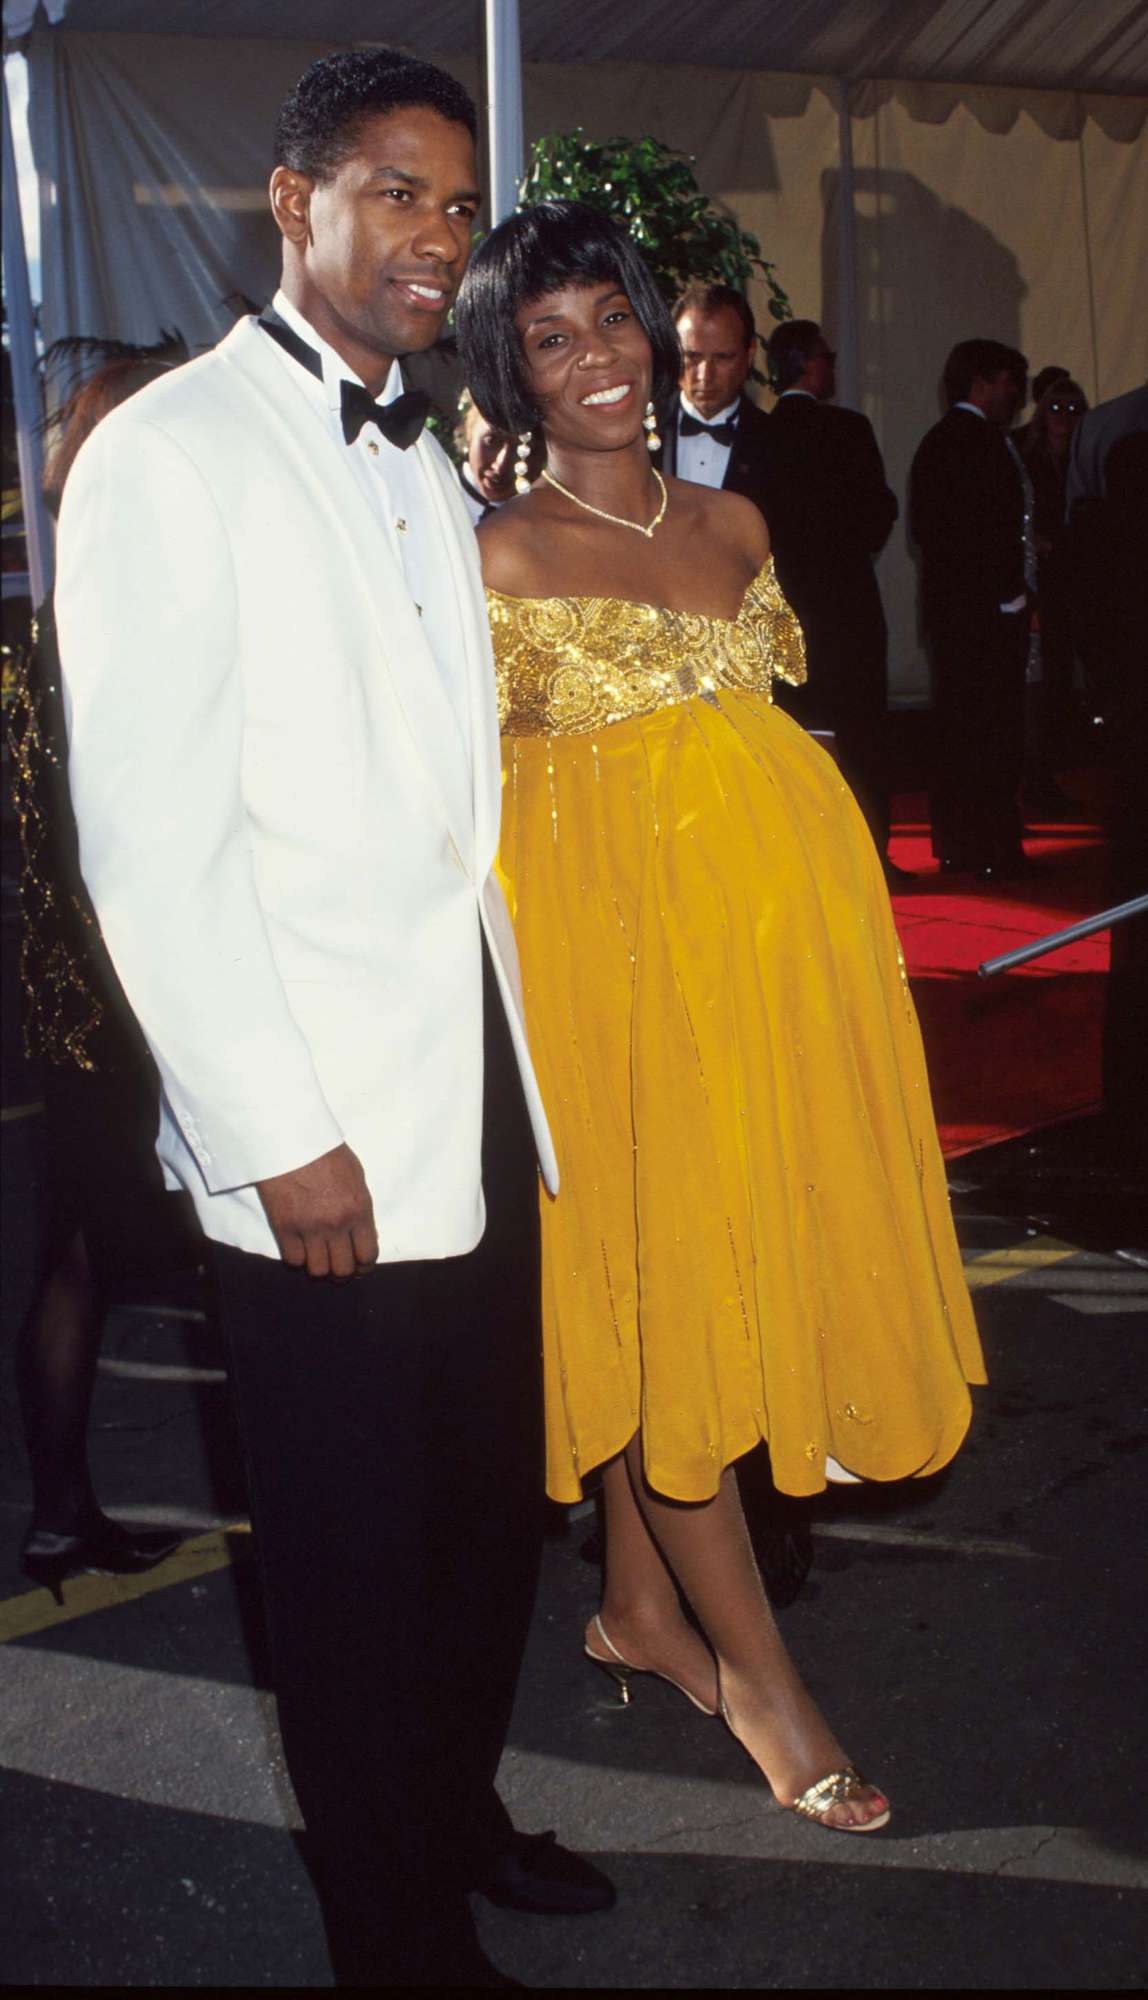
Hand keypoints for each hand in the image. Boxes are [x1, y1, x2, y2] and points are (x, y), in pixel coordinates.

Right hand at [256, 1143, 377, 1278]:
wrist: (289, 1139)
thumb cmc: (325, 1152)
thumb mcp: (356, 1176)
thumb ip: (360, 1208)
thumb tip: (361, 1234)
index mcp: (359, 1209)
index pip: (368, 1254)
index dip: (365, 1266)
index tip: (360, 1267)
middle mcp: (336, 1224)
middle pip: (343, 1269)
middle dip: (344, 1273)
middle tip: (339, 1268)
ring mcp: (309, 1228)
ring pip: (318, 1270)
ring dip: (320, 1268)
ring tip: (319, 1260)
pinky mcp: (284, 1227)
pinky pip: (293, 1260)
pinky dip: (298, 1259)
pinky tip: (300, 1249)